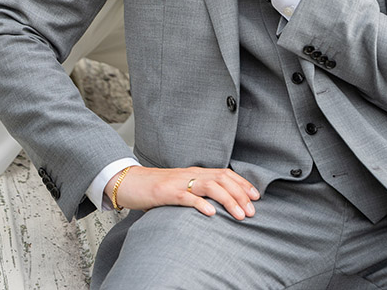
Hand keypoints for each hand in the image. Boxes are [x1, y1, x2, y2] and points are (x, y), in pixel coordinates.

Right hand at [106, 165, 259, 218]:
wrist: (130, 182)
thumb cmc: (157, 188)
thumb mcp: (183, 186)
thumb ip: (199, 190)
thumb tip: (219, 202)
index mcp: (196, 172)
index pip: (225, 173)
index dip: (242, 183)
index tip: (256, 196)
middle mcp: (191, 174)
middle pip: (222, 179)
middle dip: (240, 194)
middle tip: (251, 211)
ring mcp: (179, 182)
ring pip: (210, 186)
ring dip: (228, 200)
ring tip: (239, 214)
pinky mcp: (166, 193)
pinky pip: (186, 197)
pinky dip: (200, 204)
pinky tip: (211, 213)